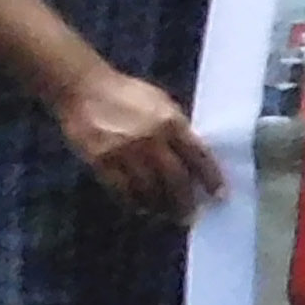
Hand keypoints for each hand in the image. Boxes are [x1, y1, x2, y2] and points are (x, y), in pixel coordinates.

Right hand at [55, 65, 221, 221]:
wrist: (85, 89)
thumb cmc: (127, 94)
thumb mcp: (161, 103)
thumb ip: (176, 127)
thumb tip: (192, 154)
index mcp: (171, 122)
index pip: (198, 156)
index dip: (211, 178)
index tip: (220, 195)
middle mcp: (151, 140)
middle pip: (175, 179)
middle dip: (185, 201)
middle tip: (191, 216)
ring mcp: (125, 152)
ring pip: (149, 190)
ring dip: (160, 206)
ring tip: (168, 214)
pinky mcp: (102, 162)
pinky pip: (122, 190)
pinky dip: (134, 202)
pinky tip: (141, 207)